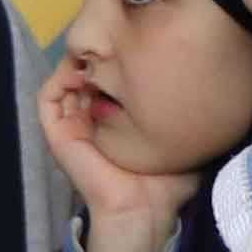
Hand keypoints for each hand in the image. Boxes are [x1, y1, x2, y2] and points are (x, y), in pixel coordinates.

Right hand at [40, 64, 190, 251]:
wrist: (143, 209)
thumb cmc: (166, 181)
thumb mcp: (182, 138)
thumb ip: (188, 114)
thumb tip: (204, 82)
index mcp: (116, 119)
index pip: (109, 77)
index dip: (120, 58)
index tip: (139, 46)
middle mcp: (91, 117)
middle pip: (86, 72)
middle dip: (98, 54)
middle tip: (116, 42)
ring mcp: (72, 124)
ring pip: (65, 79)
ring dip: (78, 62)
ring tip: (98, 53)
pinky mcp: (57, 133)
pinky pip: (47, 97)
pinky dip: (59, 79)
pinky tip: (82, 72)